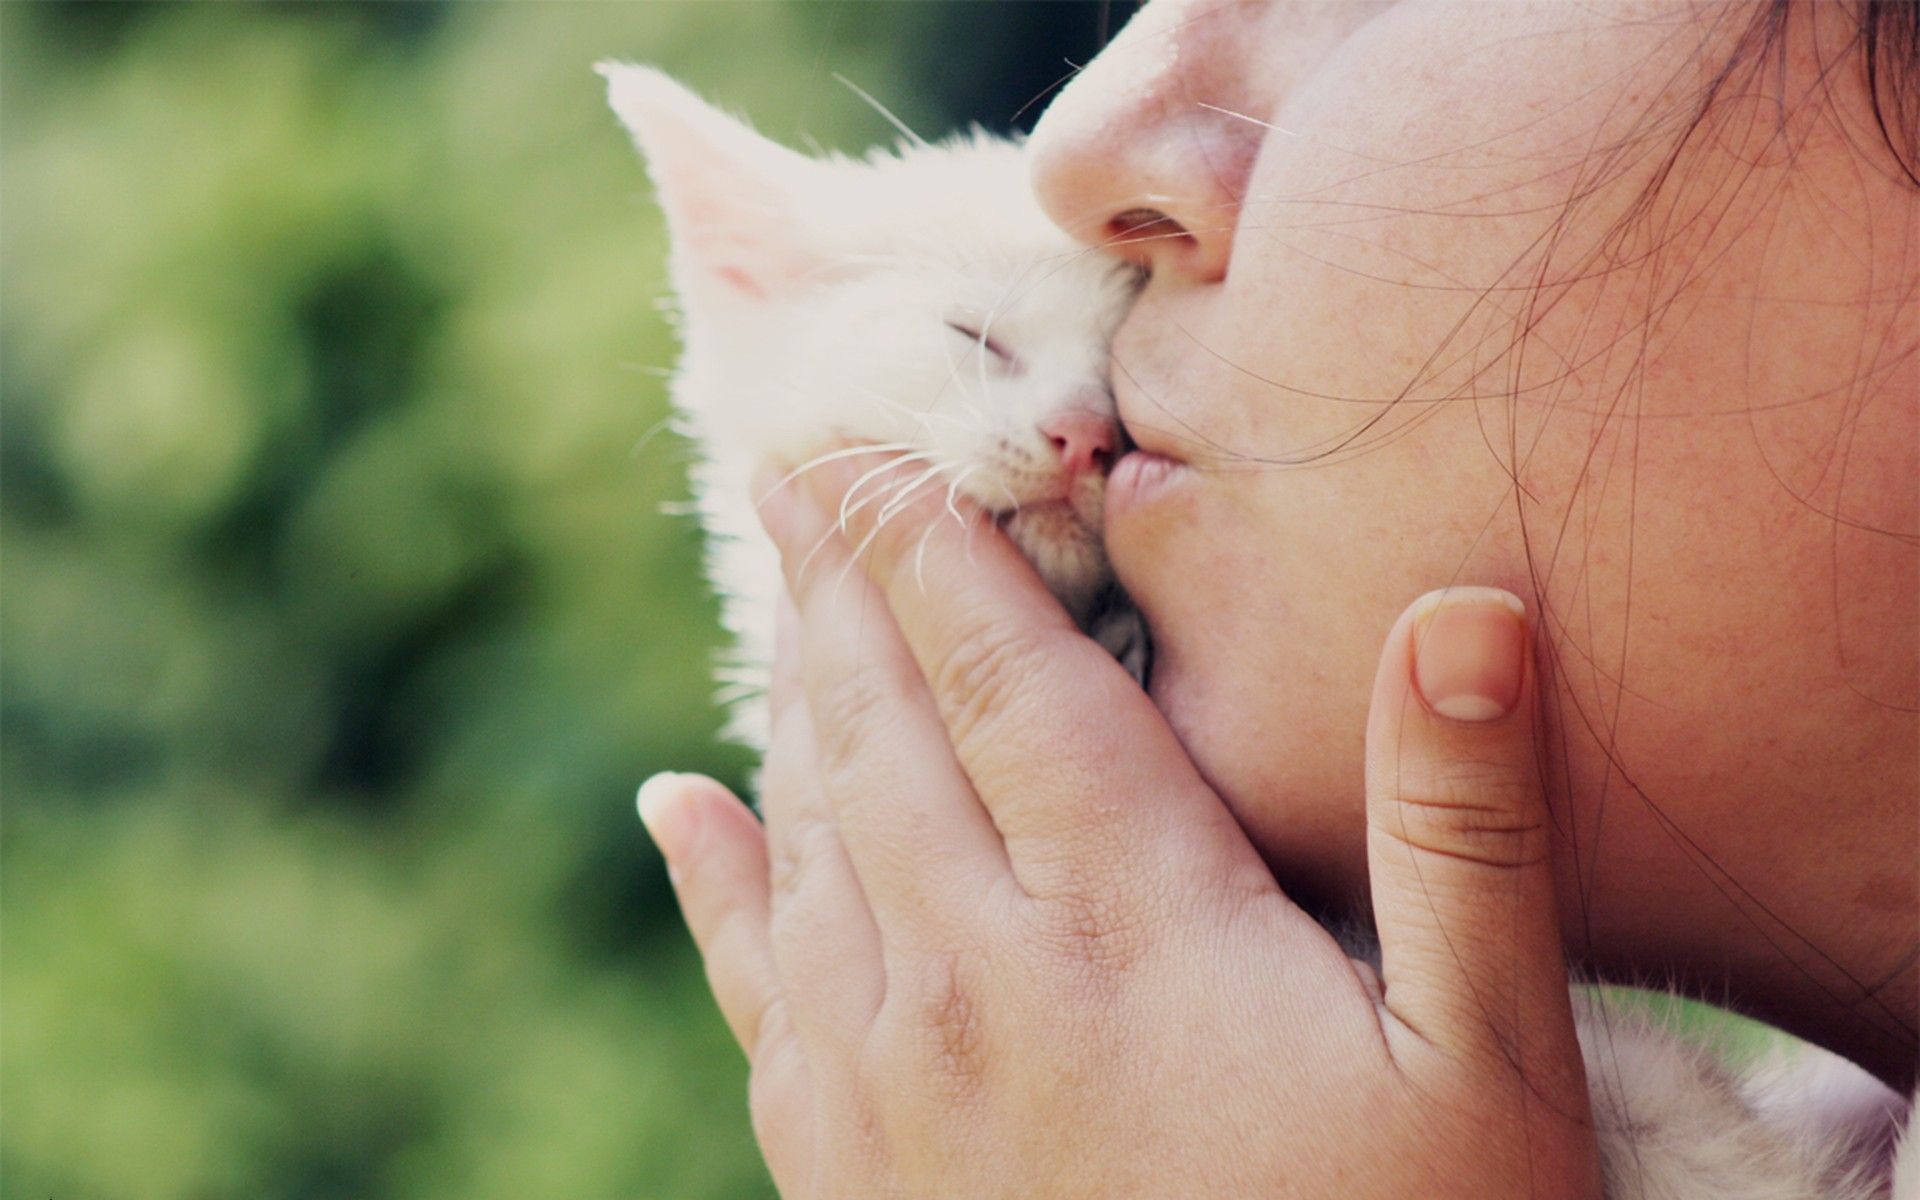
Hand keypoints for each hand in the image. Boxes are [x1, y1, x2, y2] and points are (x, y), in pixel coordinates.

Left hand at [636, 454, 1601, 1197]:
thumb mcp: (1489, 1062)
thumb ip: (1464, 832)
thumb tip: (1464, 611)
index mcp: (1131, 919)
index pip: (1003, 678)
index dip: (931, 549)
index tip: (870, 450)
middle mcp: (977, 973)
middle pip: (882, 727)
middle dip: (841, 584)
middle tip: (796, 472)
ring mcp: (890, 1073)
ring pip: (811, 828)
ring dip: (791, 696)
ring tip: (783, 595)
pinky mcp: (844, 1164)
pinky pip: (753, 980)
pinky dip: (714, 876)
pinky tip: (680, 810)